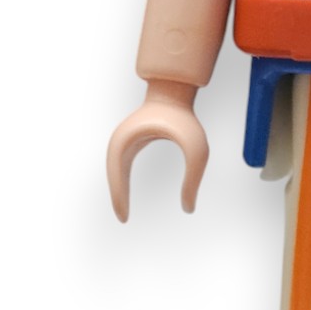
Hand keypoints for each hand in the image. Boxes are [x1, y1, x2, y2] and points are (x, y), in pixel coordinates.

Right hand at [106, 79, 208, 219]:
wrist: (175, 90)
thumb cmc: (185, 119)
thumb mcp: (196, 150)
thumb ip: (193, 179)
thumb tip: (189, 208)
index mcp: (129, 140)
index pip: (118, 175)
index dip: (120, 198)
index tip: (124, 218)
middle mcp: (121, 139)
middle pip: (114, 174)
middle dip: (117, 197)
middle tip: (123, 219)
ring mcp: (124, 139)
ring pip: (115, 170)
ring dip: (118, 189)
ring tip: (123, 211)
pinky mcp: (131, 139)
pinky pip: (121, 165)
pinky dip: (122, 181)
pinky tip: (126, 194)